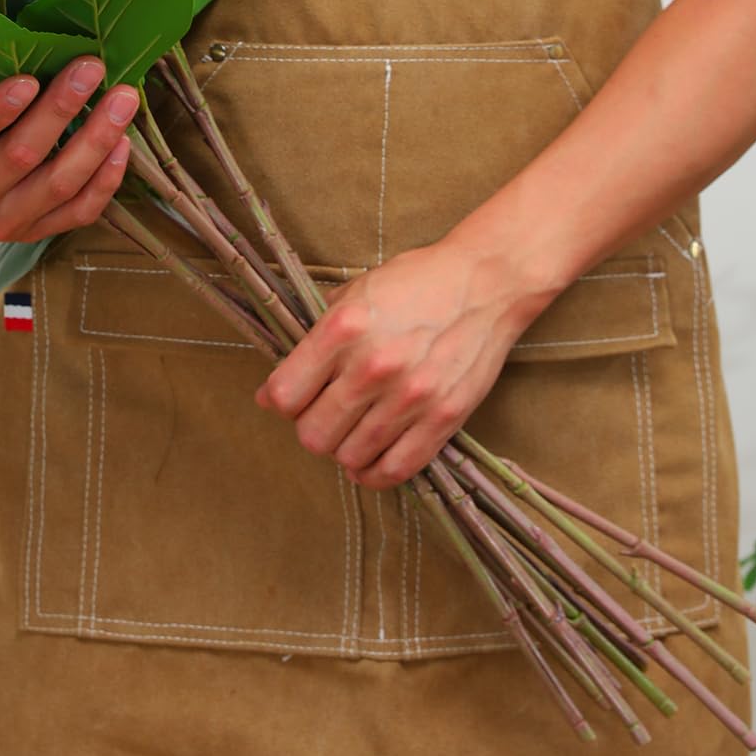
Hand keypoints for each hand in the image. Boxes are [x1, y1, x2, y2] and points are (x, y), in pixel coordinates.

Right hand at [0, 56, 138, 240]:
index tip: (28, 79)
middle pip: (23, 158)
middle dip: (61, 109)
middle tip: (91, 67)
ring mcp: (6, 224)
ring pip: (60, 185)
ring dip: (97, 140)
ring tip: (123, 98)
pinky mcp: (34, 231)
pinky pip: (79, 212)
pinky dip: (106, 181)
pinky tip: (123, 144)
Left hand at [252, 237, 544, 489]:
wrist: (484, 282)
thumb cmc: (413, 282)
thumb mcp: (353, 294)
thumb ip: (312, 340)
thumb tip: (271, 394)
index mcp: (342, 329)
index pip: (285, 395)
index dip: (281, 401)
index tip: (293, 397)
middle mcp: (372, 367)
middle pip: (314, 435)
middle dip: (311, 428)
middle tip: (324, 415)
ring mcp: (410, 396)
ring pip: (349, 457)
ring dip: (343, 450)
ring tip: (351, 432)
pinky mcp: (444, 418)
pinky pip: (396, 469)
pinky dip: (375, 473)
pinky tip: (370, 459)